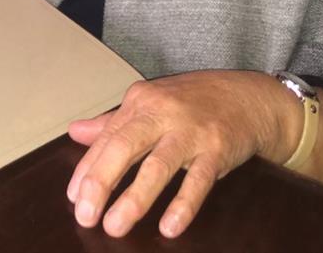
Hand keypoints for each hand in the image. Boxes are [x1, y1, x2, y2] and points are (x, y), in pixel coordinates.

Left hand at [67, 70, 302, 238]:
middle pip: (125, 145)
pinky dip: (183, 204)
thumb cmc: (194, 103)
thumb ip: (113, 122)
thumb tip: (75, 132)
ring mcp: (190, 130)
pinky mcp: (217, 148)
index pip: (107, 137)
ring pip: (158, 165)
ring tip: (115, 226)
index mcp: (141, 101)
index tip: (73, 198)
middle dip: (101, 180)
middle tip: (85, 215)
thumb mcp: (151, 104)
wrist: (248, 96)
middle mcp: (162, 112)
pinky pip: (198, 179)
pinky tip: (169, 227)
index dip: (88, 169)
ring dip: (135, 197)